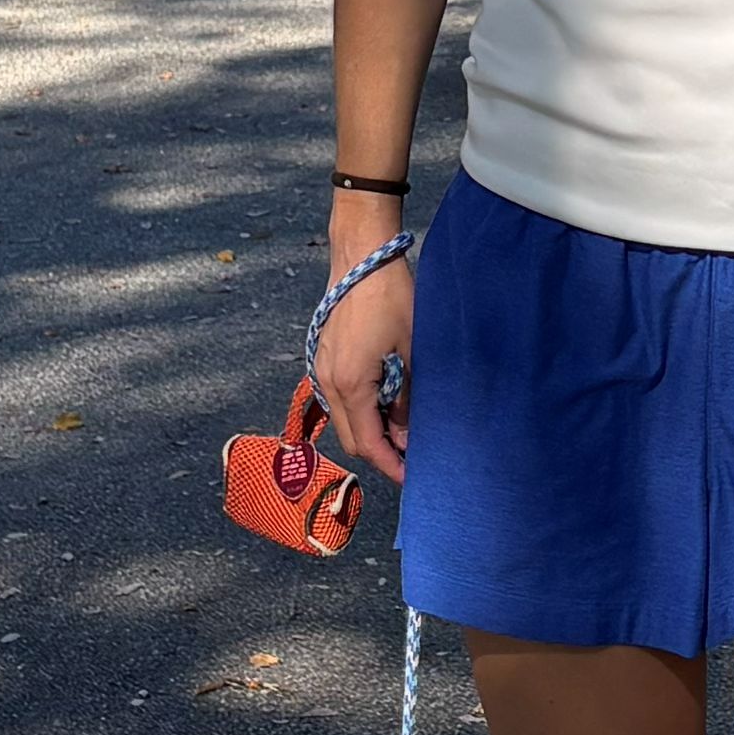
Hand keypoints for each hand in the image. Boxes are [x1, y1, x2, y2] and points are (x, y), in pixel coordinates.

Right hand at [316, 204, 417, 484]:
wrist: (362, 257)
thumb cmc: (391, 298)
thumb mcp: (411, 351)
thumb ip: (408, 399)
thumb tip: (409, 436)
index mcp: (350, 385)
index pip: (367, 443)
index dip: (391, 465)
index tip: (412, 478)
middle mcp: (328, 382)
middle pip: (351, 438)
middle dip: (380, 452)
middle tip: (412, 457)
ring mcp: (320, 369)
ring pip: (343, 419)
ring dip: (370, 430)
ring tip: (404, 430)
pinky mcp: (322, 358)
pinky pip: (339, 399)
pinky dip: (360, 410)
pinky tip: (386, 403)